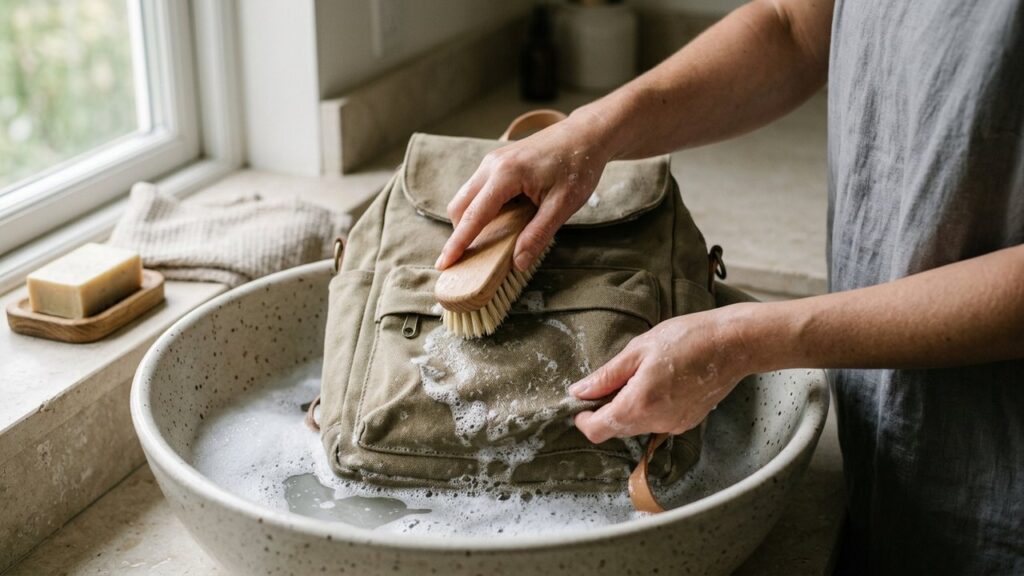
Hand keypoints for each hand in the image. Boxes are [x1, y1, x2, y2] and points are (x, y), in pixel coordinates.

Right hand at [435, 110, 612, 271]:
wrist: (585, 134)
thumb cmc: (578, 165)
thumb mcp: (563, 205)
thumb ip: (538, 234)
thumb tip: (518, 263)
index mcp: (506, 174)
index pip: (473, 216)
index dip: (458, 243)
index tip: (444, 264)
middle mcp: (491, 165)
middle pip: (459, 205)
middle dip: (460, 233)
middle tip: (469, 259)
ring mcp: (492, 161)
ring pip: (465, 196)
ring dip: (469, 220)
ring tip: (487, 241)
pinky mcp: (497, 161)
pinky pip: (477, 189)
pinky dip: (479, 208)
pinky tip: (500, 220)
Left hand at [571, 306, 756, 442]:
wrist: (733, 344)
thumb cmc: (687, 339)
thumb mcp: (638, 349)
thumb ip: (607, 376)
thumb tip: (580, 391)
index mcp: (639, 404)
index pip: (598, 431)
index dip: (583, 420)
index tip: (581, 403)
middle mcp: (656, 422)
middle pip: (616, 430)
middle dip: (605, 412)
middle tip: (609, 383)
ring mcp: (674, 425)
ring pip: (637, 427)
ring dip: (628, 409)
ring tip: (639, 377)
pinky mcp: (687, 422)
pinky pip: (657, 422)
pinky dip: (649, 409)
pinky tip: (659, 383)